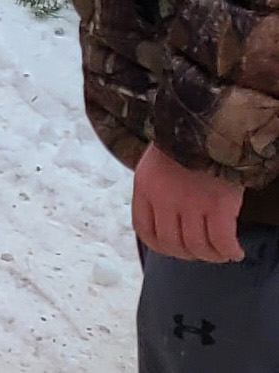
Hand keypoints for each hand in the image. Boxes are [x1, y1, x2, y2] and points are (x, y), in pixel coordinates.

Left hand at [134, 143, 245, 262]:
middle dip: (189, 254)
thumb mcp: (155, 166)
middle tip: (202, 251)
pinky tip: (235, 251)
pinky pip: (222, 241)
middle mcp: (163, 198)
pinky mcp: (218, 204)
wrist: (205, 124)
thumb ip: (156, 192)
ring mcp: (190, 202)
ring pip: (198, 246)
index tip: (176, 249)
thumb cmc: (183, 145)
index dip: (162, 247)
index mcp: (144, 187)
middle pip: (172, 244)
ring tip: (221, 253)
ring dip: (211, 256)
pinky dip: (229, 251)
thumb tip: (166, 224)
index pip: (145, 231)